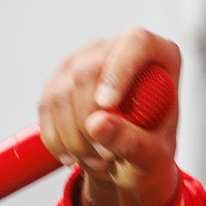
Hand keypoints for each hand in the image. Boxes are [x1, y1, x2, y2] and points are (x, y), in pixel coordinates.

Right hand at [37, 27, 181, 205]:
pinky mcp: (61, 77)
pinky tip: (72, 156)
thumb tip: (97, 124)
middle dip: (87, 120)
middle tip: (105, 156)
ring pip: (61, 91)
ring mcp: (86, 59)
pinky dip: (55, 138)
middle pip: (88, 70)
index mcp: (159, 56)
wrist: (131, 160)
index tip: (107, 105)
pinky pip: (46, 105)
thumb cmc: (152, 151)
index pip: (135, 43)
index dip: (118, 70)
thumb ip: (134, 142)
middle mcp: (119, 49)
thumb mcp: (154, 156)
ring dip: (72, 136)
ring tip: (96, 162)